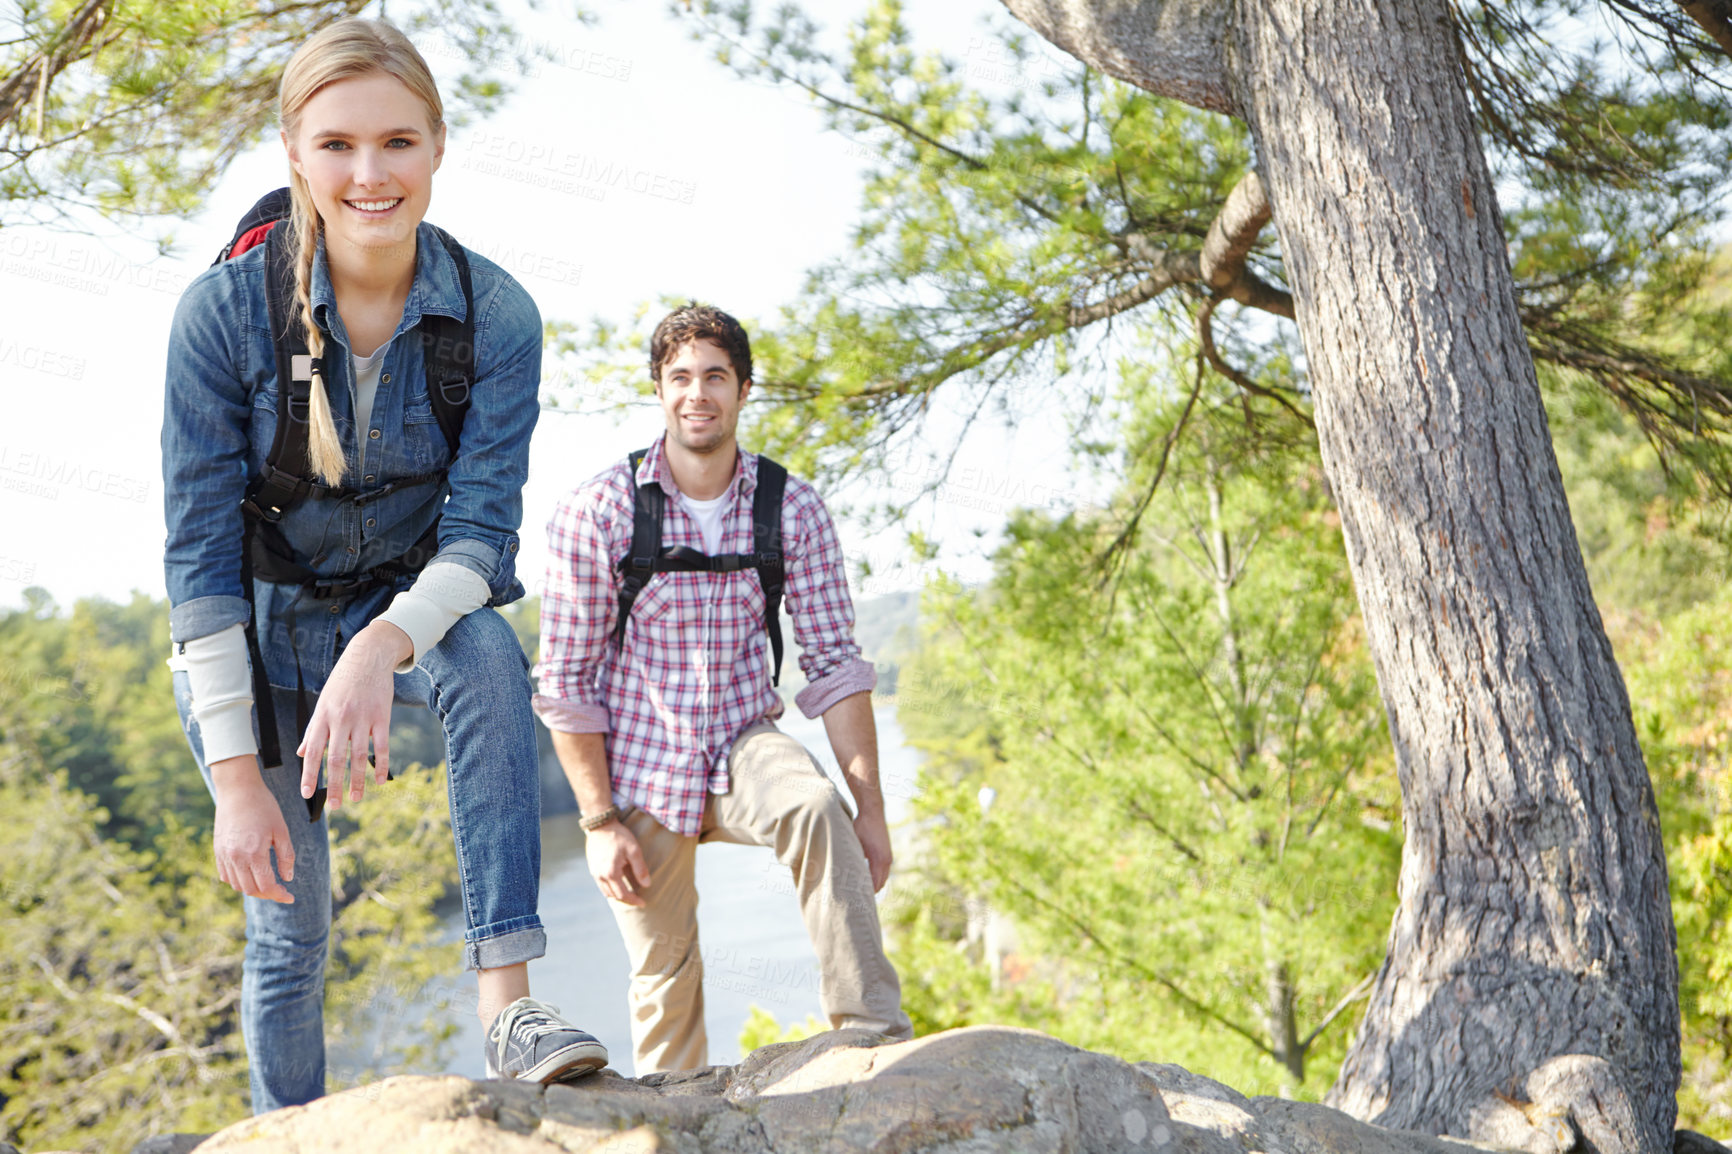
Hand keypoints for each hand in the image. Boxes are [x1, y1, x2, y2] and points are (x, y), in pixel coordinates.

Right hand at [211, 755, 295, 903]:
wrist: (238, 790)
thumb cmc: (264, 807)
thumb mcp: (281, 830)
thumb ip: (286, 856)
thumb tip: (288, 878)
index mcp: (254, 853)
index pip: (266, 886)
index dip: (279, 895)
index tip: (290, 897)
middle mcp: (235, 858)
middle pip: (251, 889)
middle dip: (268, 894)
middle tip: (281, 890)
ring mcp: (223, 855)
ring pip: (237, 885)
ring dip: (253, 888)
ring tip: (267, 882)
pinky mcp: (217, 851)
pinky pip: (225, 875)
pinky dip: (238, 880)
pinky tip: (250, 874)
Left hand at [297, 621, 409, 810]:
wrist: (368, 658)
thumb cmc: (343, 682)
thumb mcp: (323, 703)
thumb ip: (314, 730)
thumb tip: (304, 754)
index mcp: (323, 717)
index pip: (314, 752)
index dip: (310, 774)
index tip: (307, 794)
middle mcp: (341, 719)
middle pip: (336, 758)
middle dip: (334, 784)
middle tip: (333, 806)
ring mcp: (363, 718)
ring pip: (359, 756)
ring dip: (358, 780)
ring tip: (356, 799)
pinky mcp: (382, 717)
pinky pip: (382, 746)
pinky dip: (381, 765)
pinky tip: (380, 781)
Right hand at [585, 821, 651, 906]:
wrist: (600, 825)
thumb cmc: (619, 836)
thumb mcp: (634, 850)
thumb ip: (640, 869)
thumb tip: (646, 885)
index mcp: (611, 873)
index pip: (623, 894)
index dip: (634, 900)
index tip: (643, 903)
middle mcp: (600, 876)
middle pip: (614, 895)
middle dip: (627, 899)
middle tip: (638, 899)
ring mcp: (594, 872)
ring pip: (606, 892)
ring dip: (617, 895)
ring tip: (629, 893)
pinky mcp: (592, 868)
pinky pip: (601, 885)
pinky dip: (610, 888)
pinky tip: (618, 884)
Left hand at [853, 809, 892, 892]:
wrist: (872, 812)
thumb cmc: (861, 826)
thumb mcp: (854, 843)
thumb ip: (853, 858)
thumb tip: (844, 874)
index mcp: (878, 859)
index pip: (874, 884)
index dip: (865, 893)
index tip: (856, 899)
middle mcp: (886, 860)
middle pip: (880, 884)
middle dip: (870, 891)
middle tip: (856, 898)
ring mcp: (888, 857)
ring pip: (883, 879)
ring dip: (874, 884)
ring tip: (861, 891)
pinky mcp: (887, 854)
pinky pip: (884, 872)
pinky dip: (877, 877)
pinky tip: (866, 878)